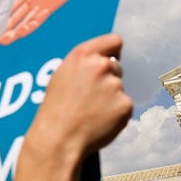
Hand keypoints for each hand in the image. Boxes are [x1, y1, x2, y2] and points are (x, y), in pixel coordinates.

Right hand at [28, 34, 131, 158]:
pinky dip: (117, 114)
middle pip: (116, 67)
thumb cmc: (56, 110)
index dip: (112, 52)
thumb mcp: (62, 75)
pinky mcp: (125, 105)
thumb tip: (103, 59)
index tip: (110, 59)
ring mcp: (115, 85)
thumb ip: (84, 63)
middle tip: (90, 97)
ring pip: (119, 88)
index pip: (114, 41)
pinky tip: (100, 121)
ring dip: (111, 98)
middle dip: (108, 79)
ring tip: (91, 111)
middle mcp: (101, 66)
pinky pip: (125, 105)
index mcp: (83, 54)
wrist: (58, 139)